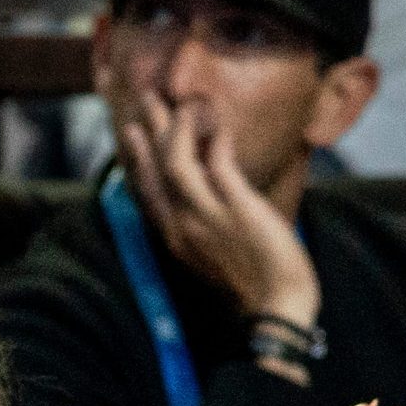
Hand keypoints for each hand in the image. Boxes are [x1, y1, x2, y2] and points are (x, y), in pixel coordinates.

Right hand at [120, 93, 320, 330]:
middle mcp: (182, 225)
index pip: (145, 191)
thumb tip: (211, 199)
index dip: (136, 158)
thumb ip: (206, 228)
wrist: (275, 307)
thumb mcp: (215, 258)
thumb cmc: (254, 286)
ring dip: (178, 126)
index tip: (131, 134)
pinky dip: (217, 140)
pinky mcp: (236, 208)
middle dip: (149, 130)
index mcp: (174, 239)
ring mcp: (207, 216)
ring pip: (177, 161)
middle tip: (148, 99)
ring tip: (185, 101)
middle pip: (155, 169)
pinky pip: (219, 164)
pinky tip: (220, 125)